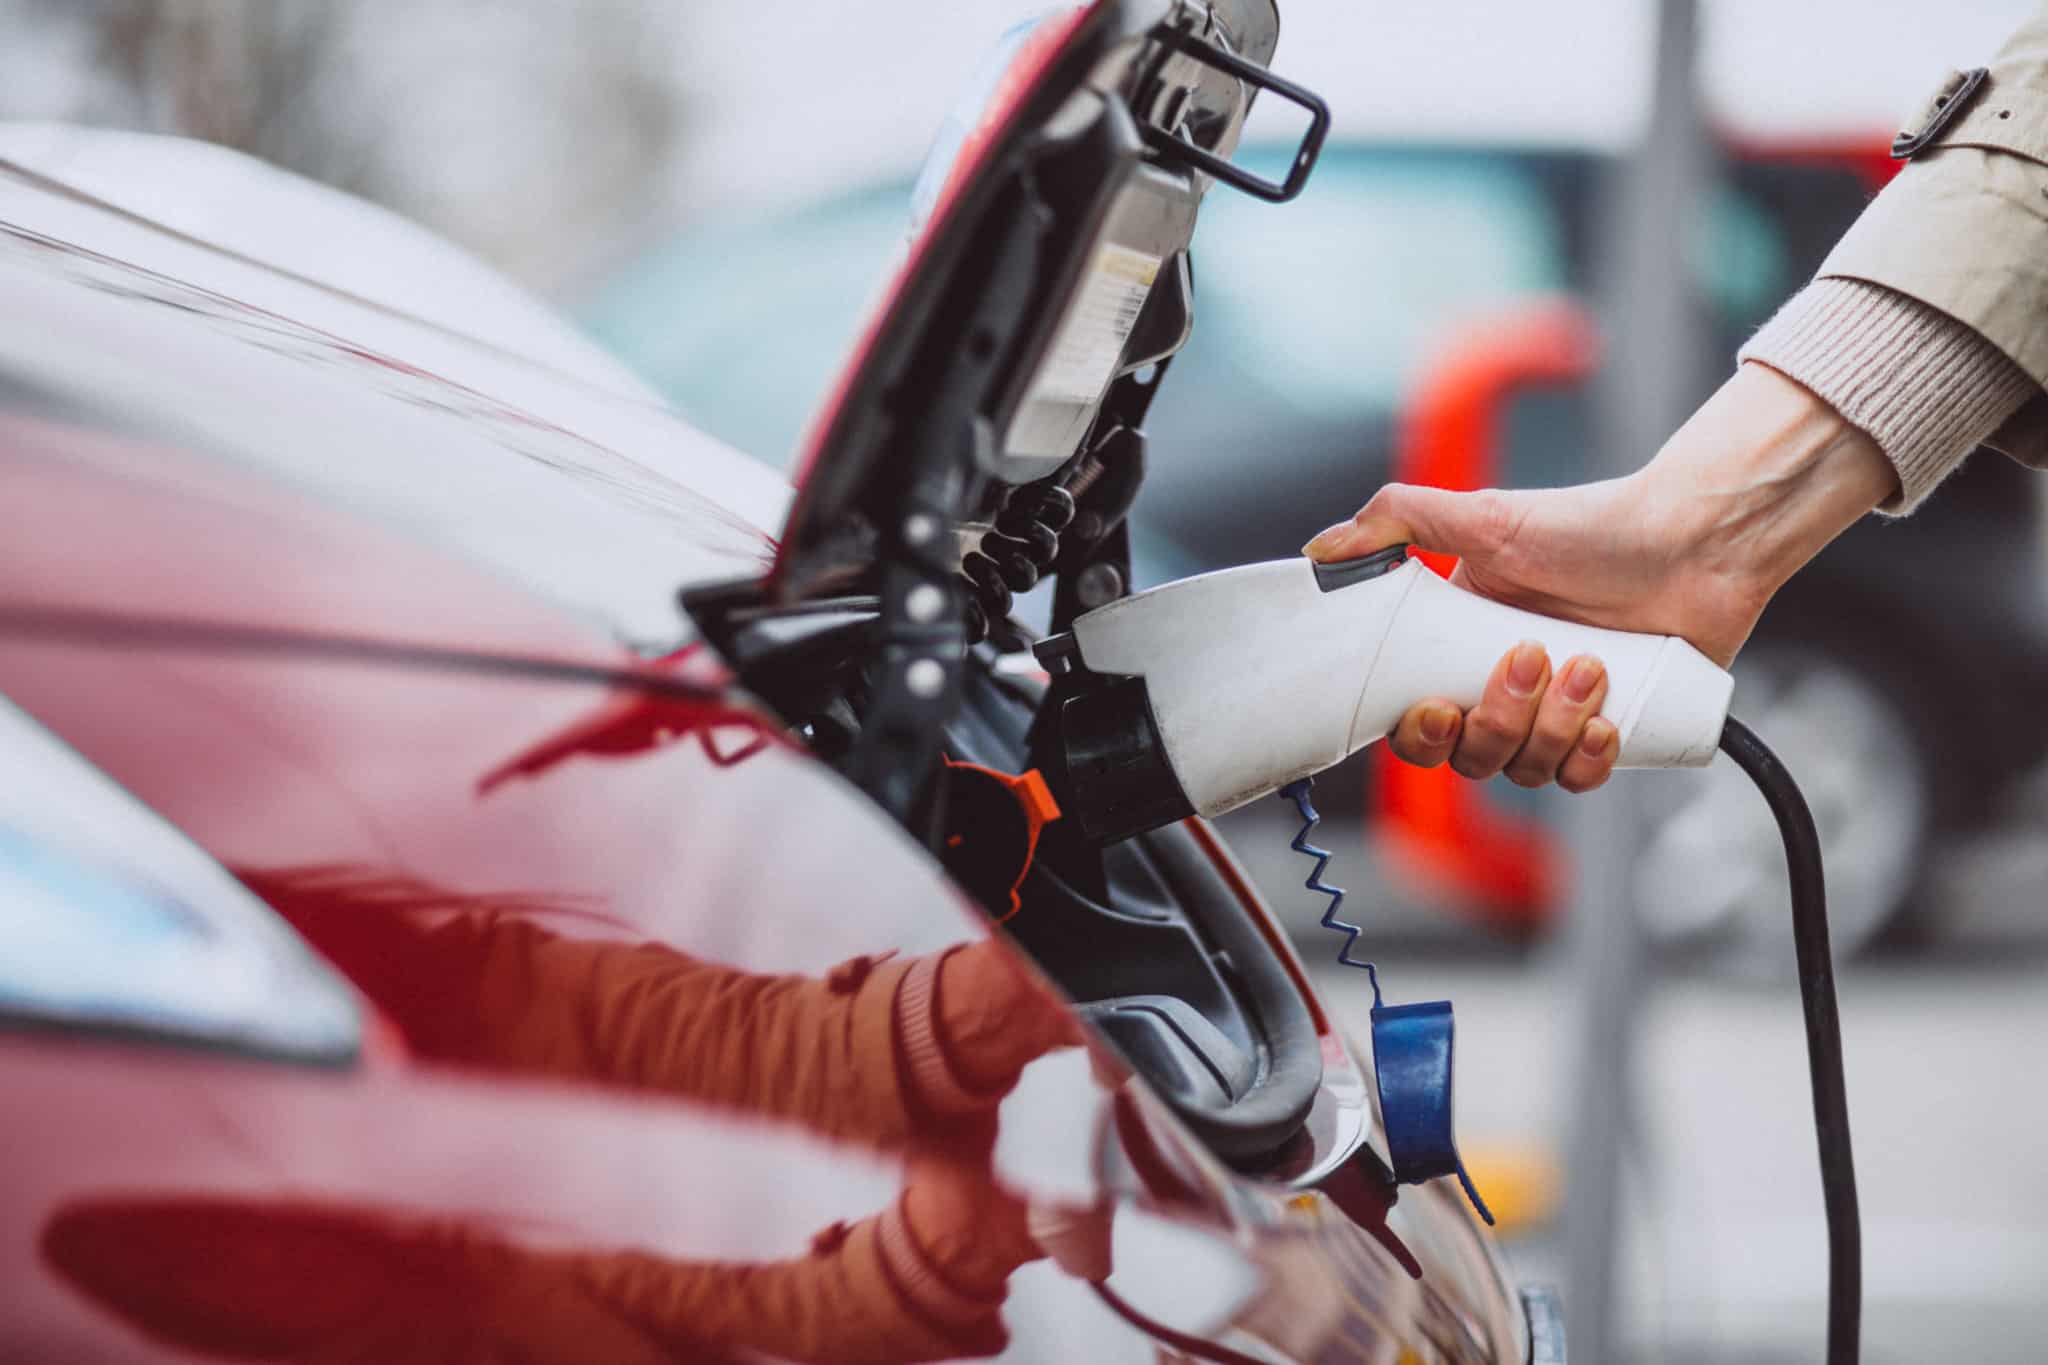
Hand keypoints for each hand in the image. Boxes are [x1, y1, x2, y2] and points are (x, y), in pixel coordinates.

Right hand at [1304, 363, 1895, 788]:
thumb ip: (1397, 520)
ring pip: (1525, 767)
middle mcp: (1502, 687)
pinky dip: (1588, 759)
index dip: (1417, 732)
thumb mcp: (1486, 515)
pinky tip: (1607, 720)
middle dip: (1496, 719)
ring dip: (1551, 726)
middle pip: (1468, 755)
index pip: (1414, 720)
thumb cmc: (1593, 524)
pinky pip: (1579, 780)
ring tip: (1589, 664)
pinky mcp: (1610, 729)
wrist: (1697, 538)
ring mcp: (1556, 713)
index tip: (1435, 710)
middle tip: (1531, 657)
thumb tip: (1321, 548)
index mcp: (1458, 645)